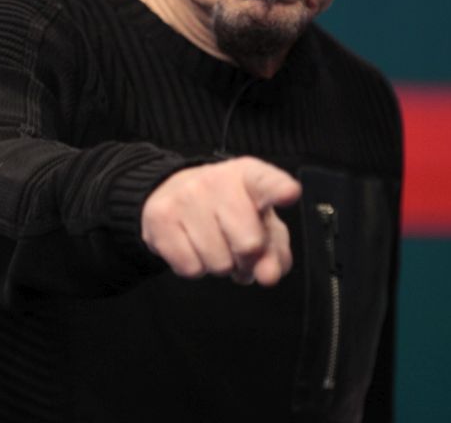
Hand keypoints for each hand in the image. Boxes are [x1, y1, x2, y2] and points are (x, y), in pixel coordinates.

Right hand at [141, 156, 301, 285]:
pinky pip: (190, 268)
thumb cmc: (229, 210)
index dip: (280, 190)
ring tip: (215, 245)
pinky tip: (193, 247)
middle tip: (239, 249)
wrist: (174, 192)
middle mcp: (217, 180)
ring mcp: (185, 196)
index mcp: (250, 176)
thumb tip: (268, 275)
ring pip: (218, 263)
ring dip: (221, 265)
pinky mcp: (160, 217)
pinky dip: (196, 268)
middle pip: (249, 244)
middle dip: (248, 260)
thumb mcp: (260, 223)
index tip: (290, 193)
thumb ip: (275, 252)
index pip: (267, 183)